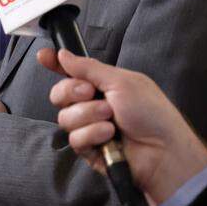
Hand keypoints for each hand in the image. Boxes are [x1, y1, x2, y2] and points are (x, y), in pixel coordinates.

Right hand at [39, 48, 206, 205]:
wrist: (163, 151)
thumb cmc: (151, 112)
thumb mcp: (121, 81)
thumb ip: (88, 68)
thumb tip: (64, 55)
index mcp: (102, 84)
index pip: (71, 71)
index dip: (55, 63)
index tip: (44, 57)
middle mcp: (93, 104)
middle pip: (59, 93)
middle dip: (71, 91)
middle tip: (91, 92)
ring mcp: (90, 127)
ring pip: (65, 117)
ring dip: (87, 115)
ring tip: (111, 119)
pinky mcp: (89, 149)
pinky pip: (74, 139)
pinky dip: (92, 134)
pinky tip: (109, 135)